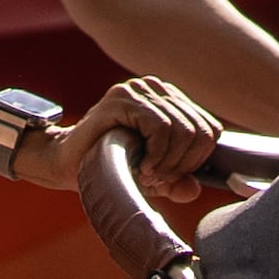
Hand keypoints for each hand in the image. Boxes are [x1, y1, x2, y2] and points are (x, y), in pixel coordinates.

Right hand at [20, 76, 224, 201]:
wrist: (68, 163)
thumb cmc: (110, 166)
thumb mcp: (153, 178)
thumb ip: (177, 181)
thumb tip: (194, 189)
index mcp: (170, 100)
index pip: (209, 129)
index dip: (197, 160)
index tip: (172, 177)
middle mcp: (157, 88)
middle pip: (199, 131)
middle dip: (183, 164)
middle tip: (158, 179)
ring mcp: (139, 89)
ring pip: (182, 130)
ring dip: (168, 162)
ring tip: (147, 174)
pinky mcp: (123, 97)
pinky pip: (161, 127)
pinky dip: (157, 154)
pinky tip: (142, 167)